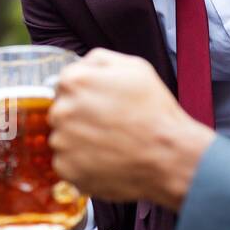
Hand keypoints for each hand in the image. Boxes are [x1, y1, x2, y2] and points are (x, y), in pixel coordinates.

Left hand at [48, 48, 215, 208]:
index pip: (64, 85)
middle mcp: (61, 111)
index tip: (101, 104)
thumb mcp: (134, 67)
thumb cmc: (154, 111)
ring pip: (62, 138)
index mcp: (74, 82)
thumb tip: (80, 65)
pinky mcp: (66, 169)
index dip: (85, 94)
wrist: (168, 156)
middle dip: (79, 117)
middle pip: (61, 111)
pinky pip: (67, 163)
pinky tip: (104, 160)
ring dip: (79, 141)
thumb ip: (98, 59)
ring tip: (109, 144)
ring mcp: (61, 142)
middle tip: (107, 126)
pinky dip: (81, 164)